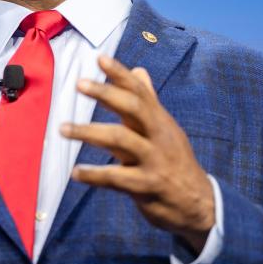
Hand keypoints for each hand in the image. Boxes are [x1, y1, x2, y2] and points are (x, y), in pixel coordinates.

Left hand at [62, 55, 214, 252]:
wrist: (200, 204)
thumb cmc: (174, 162)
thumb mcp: (165, 130)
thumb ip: (149, 102)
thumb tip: (139, 70)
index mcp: (160, 121)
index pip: (140, 91)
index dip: (121, 74)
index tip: (99, 58)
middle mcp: (158, 136)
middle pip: (134, 108)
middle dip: (106, 94)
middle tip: (79, 84)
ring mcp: (154, 161)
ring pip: (121, 140)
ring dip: (89, 132)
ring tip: (62, 129)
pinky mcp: (147, 187)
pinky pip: (117, 178)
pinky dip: (95, 175)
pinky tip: (76, 172)